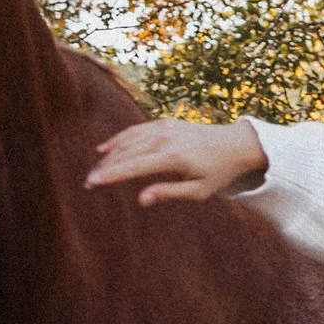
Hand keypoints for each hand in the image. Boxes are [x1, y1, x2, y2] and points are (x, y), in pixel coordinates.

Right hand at [86, 119, 268, 203]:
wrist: (235, 144)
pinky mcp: (165, 123)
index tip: (92, 183)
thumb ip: (168, 193)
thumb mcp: (198, 190)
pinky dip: (120, 138)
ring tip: (95, 170)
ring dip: (110, 155)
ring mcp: (165, 128)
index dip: (111, 175)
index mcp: (173, 157)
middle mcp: (166, 138)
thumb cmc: (218, 172)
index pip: (134, 166)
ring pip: (128, 140)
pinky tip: (106, 148)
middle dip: (106, 168)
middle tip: (88, 183)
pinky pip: (137, 130)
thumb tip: (141, 200)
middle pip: (126, 152)